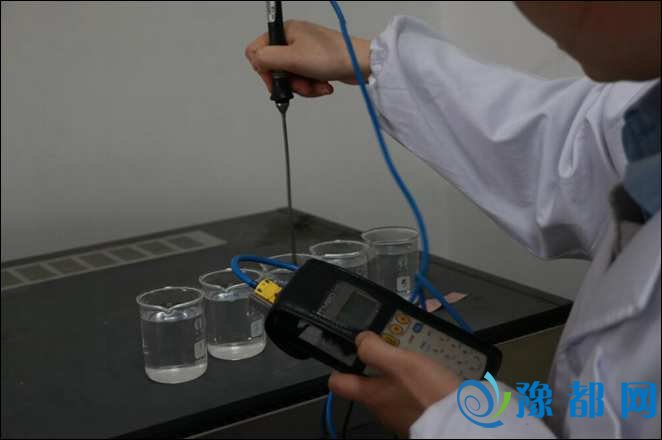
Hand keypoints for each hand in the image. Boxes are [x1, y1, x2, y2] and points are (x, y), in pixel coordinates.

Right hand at [245, 20, 370, 97]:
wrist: (360, 64)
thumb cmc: (331, 57)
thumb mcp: (292, 58)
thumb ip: (267, 59)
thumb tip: (255, 62)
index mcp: (285, 31)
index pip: (258, 51)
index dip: (264, 69)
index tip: (276, 80)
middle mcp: (293, 39)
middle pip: (276, 68)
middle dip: (289, 82)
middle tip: (301, 85)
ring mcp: (305, 52)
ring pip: (291, 77)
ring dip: (303, 87)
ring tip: (317, 86)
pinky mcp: (316, 63)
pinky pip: (305, 79)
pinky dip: (313, 86)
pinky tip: (324, 86)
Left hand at [329, 332, 460, 437]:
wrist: (461, 422)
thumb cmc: (429, 393)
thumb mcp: (400, 362)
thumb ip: (374, 349)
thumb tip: (359, 340)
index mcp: (370, 395)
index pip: (337, 383)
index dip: (339, 365)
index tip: (349, 350)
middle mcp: (380, 408)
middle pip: (365, 383)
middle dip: (375, 363)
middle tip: (391, 345)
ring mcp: (398, 414)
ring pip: (389, 388)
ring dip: (398, 371)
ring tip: (413, 355)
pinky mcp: (416, 416)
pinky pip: (408, 395)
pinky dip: (414, 382)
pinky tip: (428, 372)